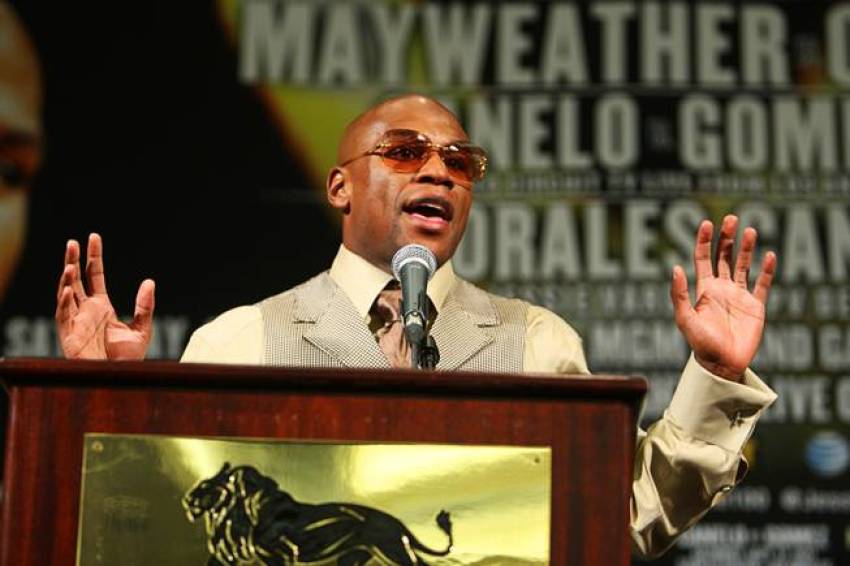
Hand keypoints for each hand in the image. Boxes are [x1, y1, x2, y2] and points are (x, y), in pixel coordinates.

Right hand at [55, 233, 154, 359]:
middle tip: (72, 242)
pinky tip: (68, 289)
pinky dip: (64, 302)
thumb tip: (149, 281)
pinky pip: (63, 316)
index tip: (93, 237)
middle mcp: (86, 311)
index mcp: (102, 306)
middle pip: (76, 280)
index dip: (93, 257)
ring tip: (69, 264)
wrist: (120, 380)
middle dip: (73, 261)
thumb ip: (145, 306)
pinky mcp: (69, 336)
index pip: (94, 275)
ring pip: (66, 295)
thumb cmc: (128, 359)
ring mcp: (76, 322)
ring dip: (66, 280)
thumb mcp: (142, 329)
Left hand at [670, 215, 776, 381]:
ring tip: (750, 230)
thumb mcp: (685, 318)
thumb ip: (680, 294)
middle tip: (730, 219)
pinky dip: (767, 270)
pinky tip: (770, 255)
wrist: (722, 364)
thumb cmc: (700, 344)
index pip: (703, 258)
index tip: (706, 223)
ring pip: (744, 265)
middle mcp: (722, 288)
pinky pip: (763, 284)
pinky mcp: (756, 306)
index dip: (704, 241)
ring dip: (746, 248)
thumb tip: (674, 268)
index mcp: (704, 289)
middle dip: (726, 238)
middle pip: (724, 256)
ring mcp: (740, 296)